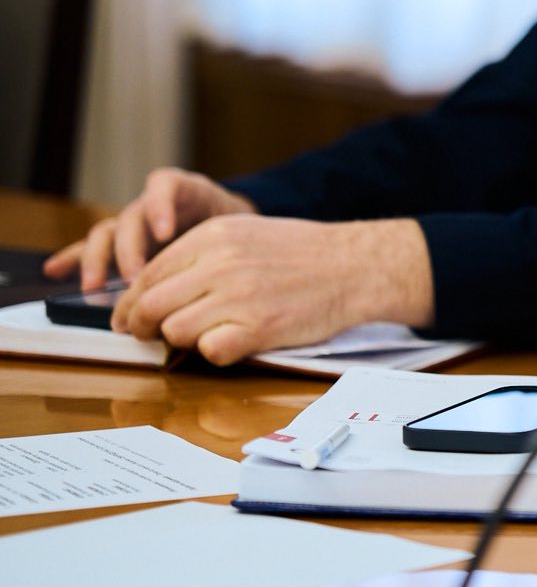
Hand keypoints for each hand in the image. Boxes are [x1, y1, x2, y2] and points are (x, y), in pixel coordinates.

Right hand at [43, 168, 255, 288]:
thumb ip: (229, 236)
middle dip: (129, 249)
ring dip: (97, 259)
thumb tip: (237, 263)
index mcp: (184, 191)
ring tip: (93, 286)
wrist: (236, 227)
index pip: (166, 184)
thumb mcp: (240, 225)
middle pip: (132, 217)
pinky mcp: (123, 242)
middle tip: (133, 278)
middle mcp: (154, 204)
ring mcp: (136, 223)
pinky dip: (73, 258)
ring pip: (108, 232)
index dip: (161, 205)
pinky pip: (93, 247)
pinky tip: (54, 271)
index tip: (165, 232)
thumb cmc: (238, 228)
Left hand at [112, 215, 433, 364]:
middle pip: (150, 306)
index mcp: (214, 236)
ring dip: (183, 339)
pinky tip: (234, 342)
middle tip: (145, 336)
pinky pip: (209, 352)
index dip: (130, 302)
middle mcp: (221, 264)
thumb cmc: (304, 252)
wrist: (357, 265)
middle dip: (140, 326)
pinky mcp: (258, 329)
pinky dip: (216, 353)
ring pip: (174, 331)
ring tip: (204, 334)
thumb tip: (151, 286)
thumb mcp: (246, 233)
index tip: (129, 316)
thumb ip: (200, 254)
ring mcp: (238, 297)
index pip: (147, 274)